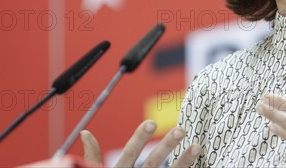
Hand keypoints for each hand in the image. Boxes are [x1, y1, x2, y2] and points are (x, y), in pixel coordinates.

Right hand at [81, 120, 200, 167]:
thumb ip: (92, 156)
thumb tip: (85, 133)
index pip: (129, 154)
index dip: (139, 138)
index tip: (152, 122)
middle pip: (152, 163)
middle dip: (167, 146)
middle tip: (181, 129)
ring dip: (184, 162)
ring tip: (197, 147)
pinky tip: (200, 167)